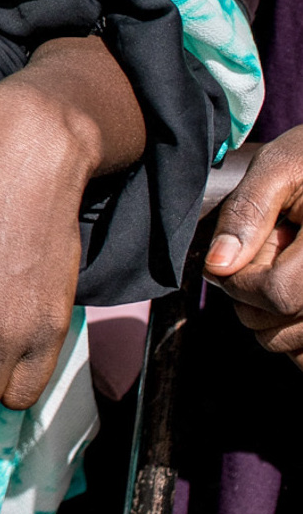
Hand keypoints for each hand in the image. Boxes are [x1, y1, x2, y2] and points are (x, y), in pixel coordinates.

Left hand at [207, 127, 302, 360]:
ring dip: (272, 319)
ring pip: (295, 346)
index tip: (226, 261)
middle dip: (249, 301)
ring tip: (284, 272)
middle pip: (281, 327)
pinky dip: (293, 336)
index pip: (277, 293)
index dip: (238, 283)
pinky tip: (291, 296)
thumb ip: (247, 213)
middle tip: (259, 262)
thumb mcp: (280, 167)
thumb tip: (217, 267)